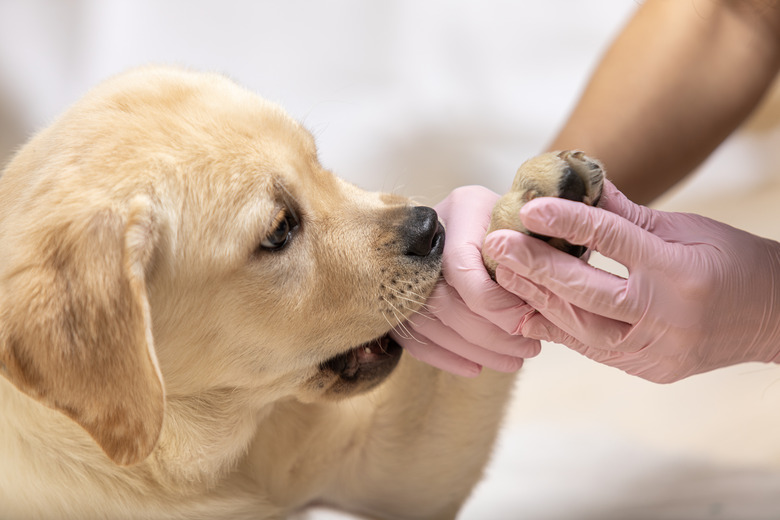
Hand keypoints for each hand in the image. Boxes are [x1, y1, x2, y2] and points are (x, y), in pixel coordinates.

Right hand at [393, 186, 540, 376]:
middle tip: (527, 350)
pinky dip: (444, 355)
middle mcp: (428, 233)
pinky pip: (412, 333)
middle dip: (487, 333)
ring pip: (427, 320)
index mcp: (463, 207)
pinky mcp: (400, 292)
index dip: (492, 301)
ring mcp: (407, 262)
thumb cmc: (530, 223)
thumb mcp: (539, 225)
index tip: (526, 320)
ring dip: (471, 349)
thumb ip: (539, 252)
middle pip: (442, 297)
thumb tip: (544, 298)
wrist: (505, 216)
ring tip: (513, 362)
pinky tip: (475, 368)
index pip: (460, 264)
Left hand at [483, 181, 779, 382]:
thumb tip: (580, 181)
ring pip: (582, 328)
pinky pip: (592, 350)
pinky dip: (557, 330)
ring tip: (502, 275)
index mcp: (680, 270)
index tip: (530, 206)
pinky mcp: (649, 368)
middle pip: (587, 292)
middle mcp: (666, 315)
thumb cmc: (733, 262)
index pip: (614, 240)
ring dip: (538, 300)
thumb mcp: (687, 227)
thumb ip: (628, 213)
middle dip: (536, 267)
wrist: (776, 320)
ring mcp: (656, 349)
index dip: (569, 221)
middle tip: (496, 245)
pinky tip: (525, 312)